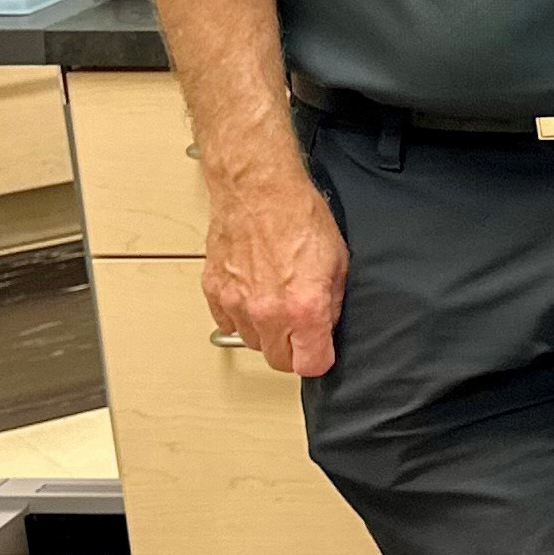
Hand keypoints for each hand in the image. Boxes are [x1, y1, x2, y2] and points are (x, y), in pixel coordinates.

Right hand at [204, 168, 348, 377]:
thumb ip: (332, 302)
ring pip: (252, 342)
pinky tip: (254, 295)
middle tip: (300, 329)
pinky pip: (228, 322)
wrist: (258, 189)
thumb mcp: (338, 261)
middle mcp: (267, 311)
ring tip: (276, 303)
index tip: (321, 349)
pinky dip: (240, 316)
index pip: (310, 365)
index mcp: (303, 307)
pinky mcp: (215, 291)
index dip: (320, 358)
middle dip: (293, 350)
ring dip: (266, 332)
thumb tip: (327, 324)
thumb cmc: (297, 214)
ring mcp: (237, 303)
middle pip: (279, 361)